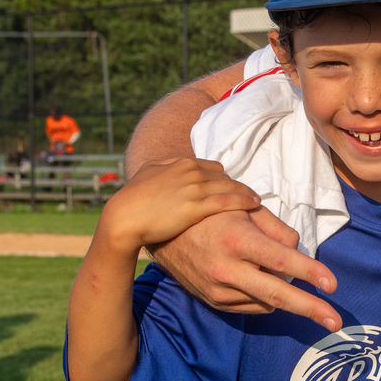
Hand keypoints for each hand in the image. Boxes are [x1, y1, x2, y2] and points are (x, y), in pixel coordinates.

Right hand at [99, 158, 263, 251]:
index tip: (230, 188)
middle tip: (249, 195)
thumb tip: (172, 165)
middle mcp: (190, 172)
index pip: (213, 167)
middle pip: (224, 177)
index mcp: (180, 163)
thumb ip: (165, 167)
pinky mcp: (196, 207)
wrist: (123, 218)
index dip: (222, 179)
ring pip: (230, 187)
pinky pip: (228, 200)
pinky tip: (254, 205)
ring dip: (246, 193)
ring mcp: (194, 188)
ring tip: (256, 200)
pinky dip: (244, 201)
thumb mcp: (149, 174)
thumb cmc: (132, 199)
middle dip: (237, 186)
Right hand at [146, 200, 342, 330]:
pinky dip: (264, 296)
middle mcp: (226, 270)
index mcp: (237, 241)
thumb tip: (298, 254)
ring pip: (267, 301)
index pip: (281, 261)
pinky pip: (252, 306)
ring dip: (282, 292)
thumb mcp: (244, 207)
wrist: (162, 233)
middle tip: (336, 323)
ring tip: (270, 269)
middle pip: (277, 294)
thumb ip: (276, 229)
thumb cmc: (210, 213)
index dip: (310, 272)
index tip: (332, 284)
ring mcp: (218, 290)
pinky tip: (258, 278)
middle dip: (310, 309)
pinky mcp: (213, 302)